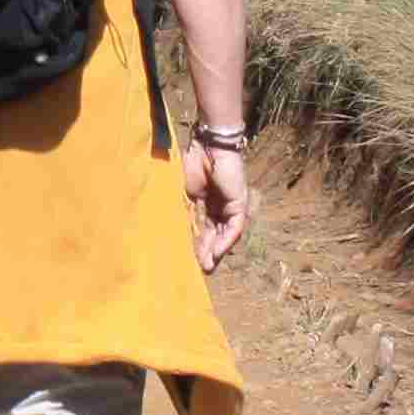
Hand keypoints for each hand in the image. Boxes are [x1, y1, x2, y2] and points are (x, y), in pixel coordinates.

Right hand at [181, 139, 249, 272]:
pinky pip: (234, 228)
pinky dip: (226, 241)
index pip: (201, 230)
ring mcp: (231, 206)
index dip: (195, 245)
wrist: (208, 144)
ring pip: (224, 235)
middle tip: (198, 270)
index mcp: (205, 204)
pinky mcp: (239, 204)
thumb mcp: (185, 193)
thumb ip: (185, 211)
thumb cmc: (192, 162)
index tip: (186, 261)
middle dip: (206, 253)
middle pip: (214, 235)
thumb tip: (174, 231)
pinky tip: (217, 252)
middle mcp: (220, 208)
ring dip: (216, 251)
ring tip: (206, 266)